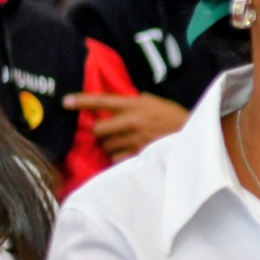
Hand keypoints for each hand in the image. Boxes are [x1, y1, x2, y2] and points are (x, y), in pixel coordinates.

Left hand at [65, 92, 188, 160]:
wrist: (194, 136)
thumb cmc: (175, 118)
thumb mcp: (155, 103)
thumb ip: (134, 103)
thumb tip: (114, 106)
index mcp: (135, 105)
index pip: (102, 101)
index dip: (82, 101)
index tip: (65, 102)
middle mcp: (132, 121)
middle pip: (99, 129)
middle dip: (101, 132)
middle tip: (108, 132)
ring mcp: (135, 140)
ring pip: (107, 146)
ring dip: (110, 146)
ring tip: (122, 144)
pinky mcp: (139, 155)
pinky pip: (117, 158)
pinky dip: (119, 157)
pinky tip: (128, 154)